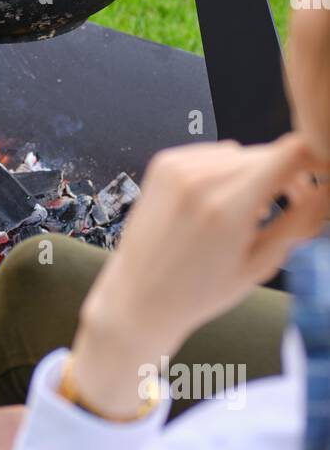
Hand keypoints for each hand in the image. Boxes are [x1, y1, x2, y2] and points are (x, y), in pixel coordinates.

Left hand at [69, 134, 329, 420]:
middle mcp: (201, 178)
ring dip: (257, 174)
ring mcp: (178, 167)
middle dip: (291, 174)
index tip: (324, 177)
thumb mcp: (261, 263)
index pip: (293, 152)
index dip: (318, 159)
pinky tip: (220, 204)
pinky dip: (226, 172)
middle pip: (270, 152)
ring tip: (252, 213)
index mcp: (228, 206)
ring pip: (243, 153)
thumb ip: (304, 220)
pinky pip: (214, 154)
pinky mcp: (164, 162)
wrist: (139, 297)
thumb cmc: (200, 292)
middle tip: (295, 204)